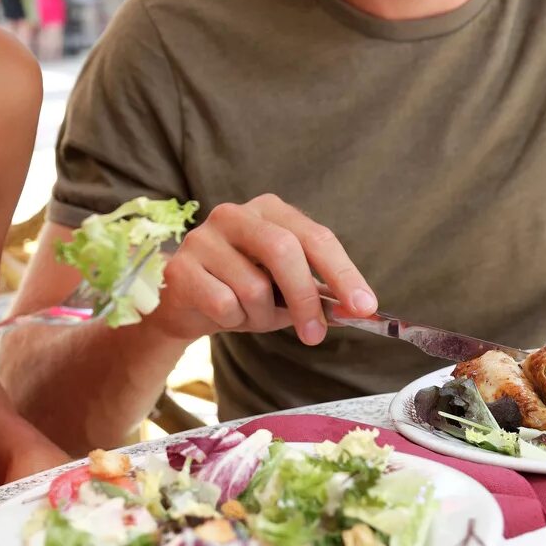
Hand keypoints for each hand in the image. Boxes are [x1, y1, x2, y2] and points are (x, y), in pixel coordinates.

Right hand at [147, 194, 377, 344]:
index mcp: (270, 210)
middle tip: (314, 335)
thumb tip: (358, 311)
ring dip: (261, 316)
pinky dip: (232, 320)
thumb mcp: (284, 290)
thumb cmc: (241, 290)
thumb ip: (320, 295)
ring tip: (251, 316)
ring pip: (253, 286)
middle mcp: (236, 214)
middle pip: (284, 251)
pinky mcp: (181, 267)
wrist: (183, 304)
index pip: (316, 236)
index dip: (343, 272)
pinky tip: (222, 314)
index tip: (364, 306)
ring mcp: (204, 237)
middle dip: (305, 298)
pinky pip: (223, 304)